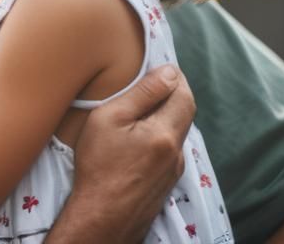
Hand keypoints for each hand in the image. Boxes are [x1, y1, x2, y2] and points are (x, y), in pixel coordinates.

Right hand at [52, 65, 194, 240]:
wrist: (102, 217)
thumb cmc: (99, 166)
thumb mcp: (110, 119)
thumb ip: (142, 94)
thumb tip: (169, 72)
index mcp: (166, 133)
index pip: (184, 94)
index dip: (174, 77)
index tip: (159, 65)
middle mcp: (177, 152)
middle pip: (185, 113)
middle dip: (172, 93)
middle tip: (151, 81)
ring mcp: (174, 170)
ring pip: (177, 133)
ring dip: (166, 115)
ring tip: (142, 107)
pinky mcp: (166, 183)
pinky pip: (170, 150)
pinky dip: (160, 135)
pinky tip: (139, 137)